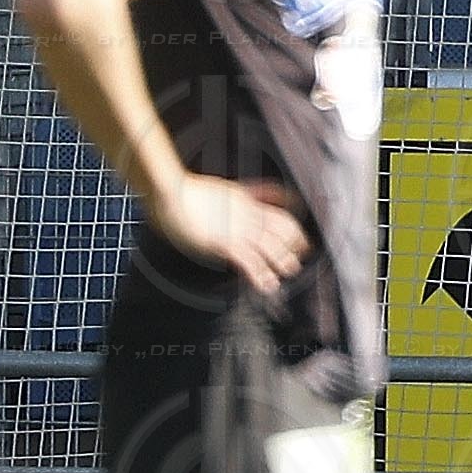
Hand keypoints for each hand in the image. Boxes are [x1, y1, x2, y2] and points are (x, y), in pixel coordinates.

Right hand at [146, 172, 312, 296]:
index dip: (295, 229)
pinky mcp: (222, 242)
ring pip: (269, 246)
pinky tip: (265, 284)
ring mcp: (235, 228)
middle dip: (294, 246)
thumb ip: (250, 192)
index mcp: (247, 201)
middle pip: (281, 229)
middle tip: (299, 259)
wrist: (169, 192)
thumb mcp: (228, 188)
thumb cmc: (189, 192)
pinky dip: (260, 274)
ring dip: (281, 261)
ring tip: (287, 273)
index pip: (281, 213)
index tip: (302, 241)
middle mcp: (246, 214)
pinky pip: (248, 261)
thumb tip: (265, 194)